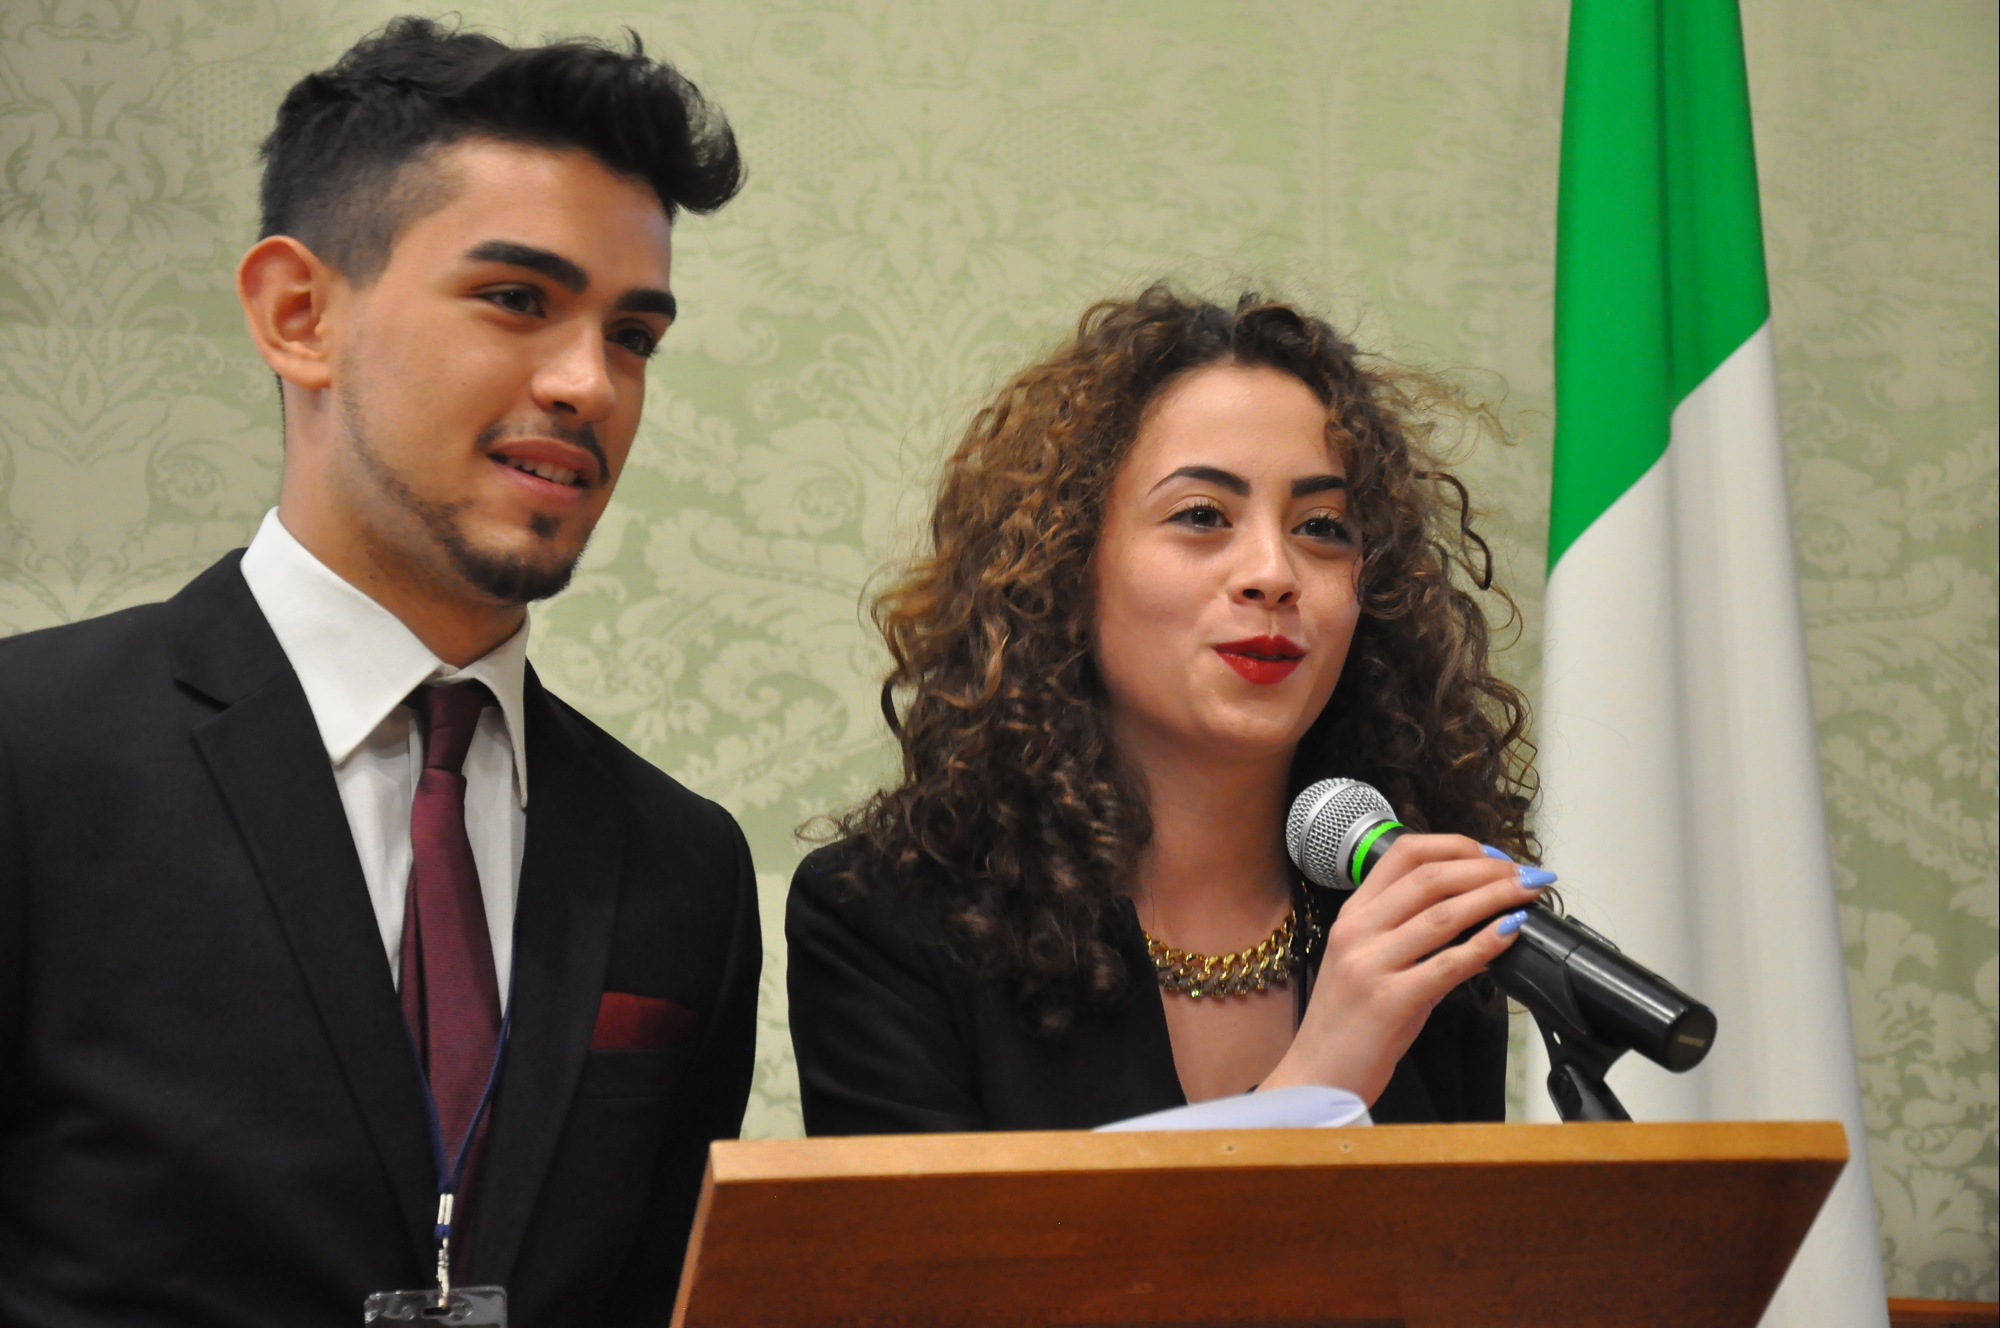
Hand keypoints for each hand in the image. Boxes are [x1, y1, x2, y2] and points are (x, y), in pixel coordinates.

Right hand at [1260, 833, 1547, 1104]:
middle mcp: (1357, 931)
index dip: (1456, 846)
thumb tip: (1482, 921)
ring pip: (1443, 914)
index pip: (1405, 854)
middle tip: (1525, 874)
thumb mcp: (1374, 964)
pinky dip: (1486, 943)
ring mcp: (1370, 964)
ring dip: (1495, 897)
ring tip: (1528, 893)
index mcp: (1353, 915)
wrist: (1317, 1074)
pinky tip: (1510, 932)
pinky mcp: (1389, 1000)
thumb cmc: (1349, 1023)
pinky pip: (1448, 963)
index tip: (1494, 857)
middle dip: (1487, 869)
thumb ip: (1416, 939)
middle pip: (1431, 878)